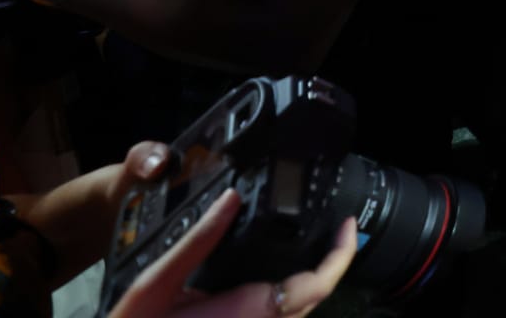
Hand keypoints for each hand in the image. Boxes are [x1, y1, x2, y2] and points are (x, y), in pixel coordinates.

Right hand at [108, 189, 356, 317]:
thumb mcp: (157, 281)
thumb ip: (198, 241)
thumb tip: (229, 199)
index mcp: (250, 311)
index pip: (317, 285)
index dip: (341, 255)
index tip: (348, 224)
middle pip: (315, 295)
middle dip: (332, 261)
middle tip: (337, 225)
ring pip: (299, 308)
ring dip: (314, 276)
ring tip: (318, 238)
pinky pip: (278, 314)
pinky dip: (292, 288)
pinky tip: (282, 266)